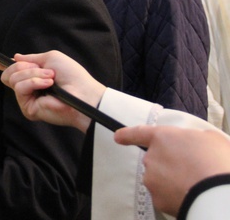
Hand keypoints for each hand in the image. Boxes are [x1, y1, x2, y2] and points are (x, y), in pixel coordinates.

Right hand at [0, 51, 105, 132]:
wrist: (83, 93)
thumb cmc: (72, 76)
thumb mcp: (51, 58)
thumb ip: (31, 58)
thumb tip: (15, 56)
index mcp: (34, 76)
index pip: (14, 72)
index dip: (4, 66)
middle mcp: (29, 88)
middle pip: (8, 74)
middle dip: (24, 67)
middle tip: (43, 70)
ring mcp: (27, 99)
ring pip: (13, 79)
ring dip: (33, 74)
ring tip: (50, 79)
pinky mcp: (28, 108)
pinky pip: (20, 89)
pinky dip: (33, 83)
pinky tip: (47, 86)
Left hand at [115, 125, 229, 215]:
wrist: (216, 192)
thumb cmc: (216, 162)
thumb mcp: (210, 139)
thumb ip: (194, 139)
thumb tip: (194, 147)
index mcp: (162, 138)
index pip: (138, 133)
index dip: (127, 135)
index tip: (118, 137)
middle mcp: (151, 158)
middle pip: (155, 160)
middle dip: (169, 165)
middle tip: (192, 170)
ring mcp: (152, 180)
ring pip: (160, 180)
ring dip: (172, 182)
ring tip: (195, 184)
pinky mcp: (157, 200)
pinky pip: (165, 196)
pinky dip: (175, 197)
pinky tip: (191, 195)